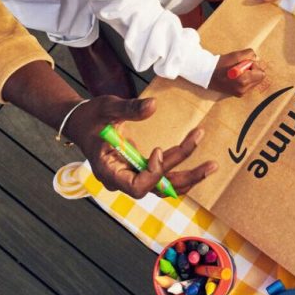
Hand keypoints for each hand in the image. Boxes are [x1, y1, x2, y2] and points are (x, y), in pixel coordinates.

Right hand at [65, 96, 216, 197]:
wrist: (82, 123)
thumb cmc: (91, 116)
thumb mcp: (106, 107)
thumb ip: (128, 108)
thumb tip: (153, 106)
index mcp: (108, 170)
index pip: (136, 186)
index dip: (153, 173)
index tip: (159, 150)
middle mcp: (122, 180)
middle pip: (157, 189)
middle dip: (185, 177)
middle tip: (211, 165)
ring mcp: (131, 178)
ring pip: (164, 187)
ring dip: (189, 177)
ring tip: (212, 166)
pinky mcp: (140, 171)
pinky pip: (164, 178)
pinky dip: (181, 171)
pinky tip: (201, 165)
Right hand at [209, 49, 266, 96]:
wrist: (207, 74)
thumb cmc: (221, 64)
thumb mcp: (236, 55)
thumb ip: (250, 55)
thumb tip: (257, 59)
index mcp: (243, 80)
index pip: (261, 73)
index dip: (254, 66)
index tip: (245, 64)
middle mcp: (243, 89)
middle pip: (259, 79)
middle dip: (253, 71)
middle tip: (242, 67)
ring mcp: (241, 93)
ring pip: (255, 82)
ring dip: (250, 75)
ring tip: (238, 72)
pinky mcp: (239, 94)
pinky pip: (249, 85)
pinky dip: (246, 80)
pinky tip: (236, 77)